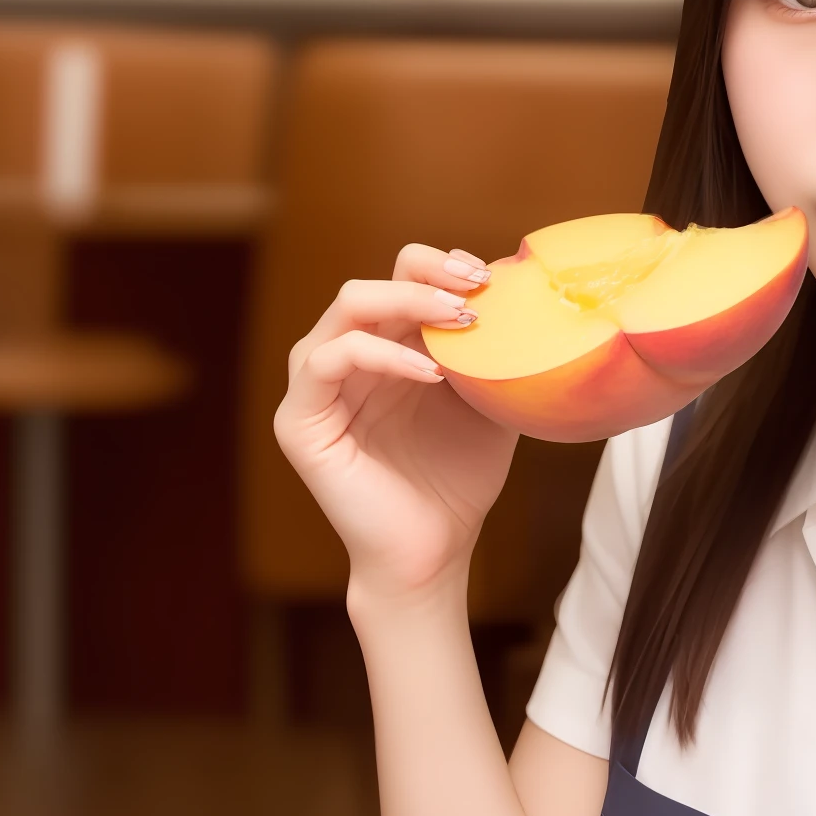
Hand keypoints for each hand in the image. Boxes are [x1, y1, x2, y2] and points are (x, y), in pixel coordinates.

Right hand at [276, 243, 516, 601]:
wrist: (435, 551)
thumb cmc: (457, 480)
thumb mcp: (486, 403)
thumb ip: (489, 352)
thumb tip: (515, 296)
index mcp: (384, 347)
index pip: (398, 277)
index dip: (439, 264)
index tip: (488, 277)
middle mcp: (345, 358)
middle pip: (370, 283)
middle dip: (426, 275)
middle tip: (474, 290)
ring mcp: (317, 386)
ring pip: (346, 308)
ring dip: (406, 302)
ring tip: (460, 323)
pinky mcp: (300, 420)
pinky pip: (328, 361)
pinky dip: (381, 355)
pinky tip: (430, 374)